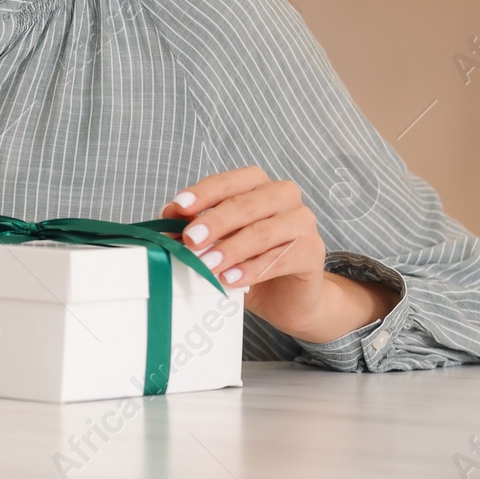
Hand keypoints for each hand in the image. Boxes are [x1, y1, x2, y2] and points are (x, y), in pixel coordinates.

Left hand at [160, 166, 397, 343]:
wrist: (286, 297)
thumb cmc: (246, 260)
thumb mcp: (216, 243)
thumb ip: (194, 227)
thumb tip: (166, 219)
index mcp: (257, 184)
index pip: (228, 181)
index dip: (203, 193)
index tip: (179, 206)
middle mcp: (283, 196)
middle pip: (246, 204)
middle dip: (214, 222)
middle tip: (190, 240)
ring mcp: (302, 222)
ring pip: (263, 231)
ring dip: (231, 249)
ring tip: (207, 265)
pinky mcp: (313, 252)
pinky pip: (281, 258)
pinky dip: (253, 269)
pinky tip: (232, 279)